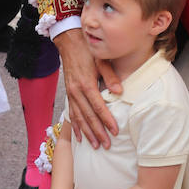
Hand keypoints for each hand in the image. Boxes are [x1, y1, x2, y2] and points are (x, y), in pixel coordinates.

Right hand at [58, 29, 119, 148]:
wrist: (69, 43)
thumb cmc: (87, 50)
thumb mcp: (101, 60)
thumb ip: (110, 77)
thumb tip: (120, 92)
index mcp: (86, 84)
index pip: (98, 107)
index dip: (107, 120)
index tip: (115, 131)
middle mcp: (76, 92)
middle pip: (88, 116)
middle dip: (98, 132)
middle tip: (107, 145)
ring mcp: (71, 94)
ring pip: (79, 118)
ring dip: (87, 133)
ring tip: (96, 145)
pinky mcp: (68, 94)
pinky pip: (71, 114)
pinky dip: (76, 126)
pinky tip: (79, 137)